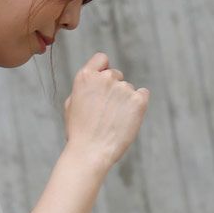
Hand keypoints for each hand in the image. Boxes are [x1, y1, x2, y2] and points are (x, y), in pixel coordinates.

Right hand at [64, 51, 149, 168]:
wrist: (90, 153)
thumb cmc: (78, 132)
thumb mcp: (71, 106)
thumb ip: (85, 88)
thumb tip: (96, 78)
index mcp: (86, 77)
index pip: (101, 59)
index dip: (102, 70)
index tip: (101, 84)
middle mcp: (105, 78)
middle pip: (116, 75)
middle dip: (112, 89)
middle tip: (104, 112)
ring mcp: (123, 88)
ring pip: (128, 88)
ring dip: (123, 101)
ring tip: (111, 122)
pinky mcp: (139, 100)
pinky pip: (142, 95)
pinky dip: (136, 105)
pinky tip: (125, 119)